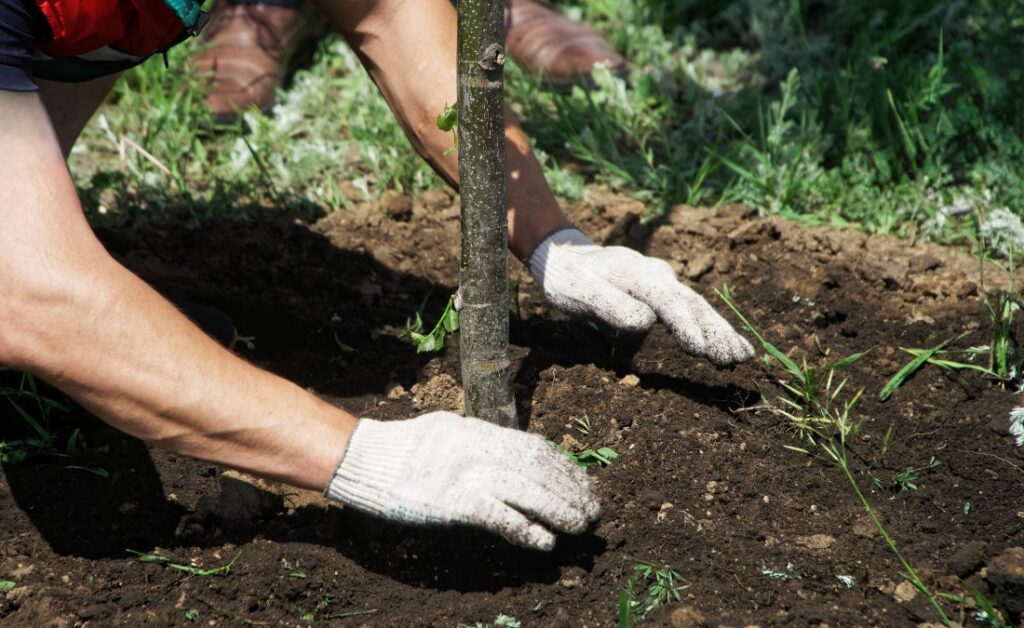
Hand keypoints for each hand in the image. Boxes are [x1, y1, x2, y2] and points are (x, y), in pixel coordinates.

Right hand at [324, 412, 599, 549]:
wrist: (365, 459)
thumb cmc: (404, 447)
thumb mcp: (450, 430)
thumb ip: (482, 440)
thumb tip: (512, 449)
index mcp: (481, 431)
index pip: (536, 447)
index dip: (565, 467)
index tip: (583, 483)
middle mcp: (481, 449)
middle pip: (539, 469)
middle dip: (570, 489)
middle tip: (592, 509)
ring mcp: (468, 475)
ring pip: (528, 491)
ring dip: (559, 510)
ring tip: (581, 525)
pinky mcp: (454, 503)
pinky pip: (499, 517)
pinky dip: (525, 529)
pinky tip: (544, 541)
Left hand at [527, 228, 754, 365]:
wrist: (566, 257)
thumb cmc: (569, 278)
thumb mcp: (578, 292)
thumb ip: (609, 305)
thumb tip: (644, 321)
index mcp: (636, 273)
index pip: (667, 300)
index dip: (684, 324)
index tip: (699, 349)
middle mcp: (657, 275)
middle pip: (692, 304)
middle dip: (714, 332)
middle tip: (733, 359)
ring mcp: (664, 283)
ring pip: (698, 308)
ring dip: (720, 333)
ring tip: (743, 357)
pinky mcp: (664, 294)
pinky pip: (693, 312)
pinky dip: (713, 330)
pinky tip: (731, 347)